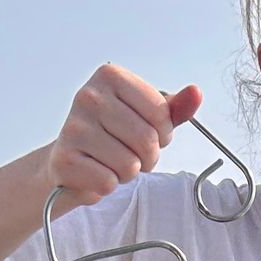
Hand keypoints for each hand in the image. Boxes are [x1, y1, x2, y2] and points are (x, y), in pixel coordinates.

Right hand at [46, 68, 202, 208]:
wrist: (69, 160)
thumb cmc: (111, 135)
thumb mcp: (146, 116)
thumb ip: (173, 108)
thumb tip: (195, 93)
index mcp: (110, 75)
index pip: (160, 113)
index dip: (162, 134)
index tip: (148, 135)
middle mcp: (88, 96)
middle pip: (147, 140)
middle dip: (148, 158)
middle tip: (131, 154)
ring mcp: (74, 127)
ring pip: (129, 165)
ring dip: (127, 173)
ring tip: (111, 163)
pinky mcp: (64, 159)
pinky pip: (108, 182)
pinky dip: (107, 185)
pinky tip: (95, 172)